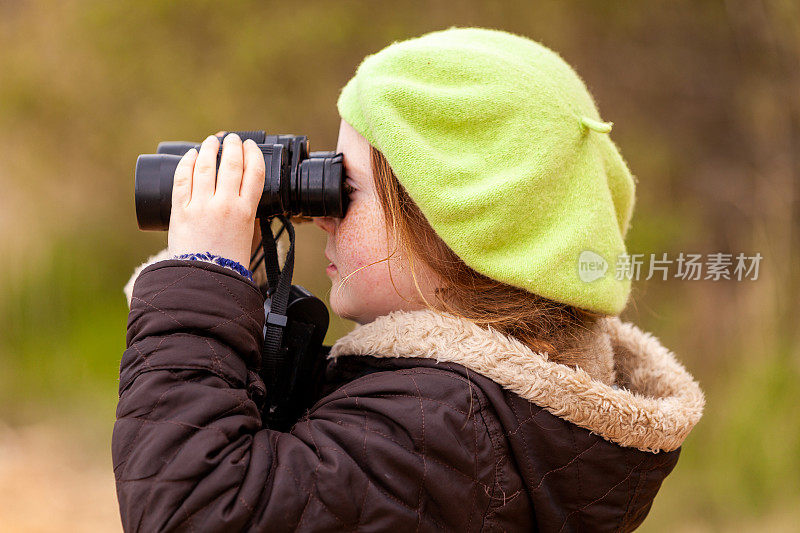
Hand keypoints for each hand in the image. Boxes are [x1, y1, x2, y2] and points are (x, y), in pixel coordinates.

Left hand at [168, 133, 265, 267]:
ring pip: (205, 166)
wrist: (205, 280)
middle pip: (231, 164)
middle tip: (232, 139)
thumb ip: (248, 215)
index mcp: (246, 212)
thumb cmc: (229, 264)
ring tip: (211, 142)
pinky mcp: (181, 210)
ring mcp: (201, 206)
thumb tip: (246, 198)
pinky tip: (190, 156)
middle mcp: (225, 205)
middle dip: (232, 146)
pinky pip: (182, 179)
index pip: (254, 173)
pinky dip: (187, 164)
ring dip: (209, 149)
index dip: (253, 154)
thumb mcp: (248, 237)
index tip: (251, 146)